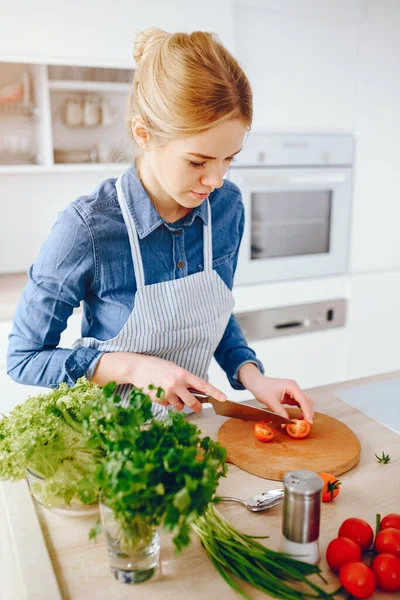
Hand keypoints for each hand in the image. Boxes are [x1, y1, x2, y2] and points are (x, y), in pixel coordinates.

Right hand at [92, 352, 226, 411]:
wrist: (137, 368)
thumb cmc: (157, 366)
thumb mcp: (174, 369)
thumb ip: (185, 379)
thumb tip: (195, 392)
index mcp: (183, 374)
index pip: (202, 384)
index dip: (215, 392)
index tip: (224, 397)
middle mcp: (177, 384)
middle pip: (192, 402)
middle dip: (196, 406)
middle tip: (198, 406)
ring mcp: (167, 393)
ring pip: (179, 406)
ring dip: (178, 403)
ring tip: (169, 391)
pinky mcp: (158, 400)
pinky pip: (168, 405)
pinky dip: (166, 401)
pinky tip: (159, 391)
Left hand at [238, 363, 313, 423]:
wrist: (256, 382)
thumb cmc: (262, 388)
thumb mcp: (271, 402)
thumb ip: (280, 414)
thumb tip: (287, 425)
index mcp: (292, 386)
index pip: (303, 400)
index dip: (307, 412)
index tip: (308, 422)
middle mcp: (294, 387)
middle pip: (307, 401)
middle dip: (308, 412)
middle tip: (307, 425)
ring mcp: (293, 390)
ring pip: (304, 402)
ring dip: (305, 411)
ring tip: (304, 422)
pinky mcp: (290, 394)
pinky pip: (298, 402)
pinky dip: (300, 410)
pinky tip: (299, 417)